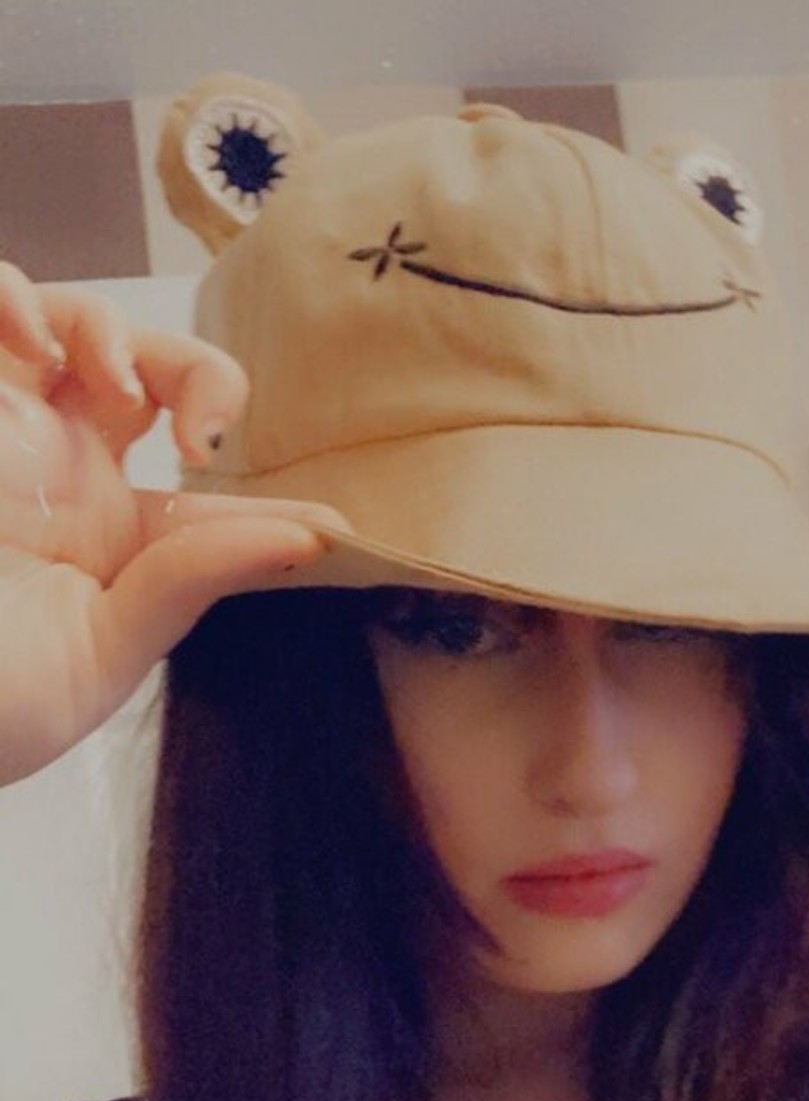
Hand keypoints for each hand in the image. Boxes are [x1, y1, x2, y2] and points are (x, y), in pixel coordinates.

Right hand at [0, 261, 337, 785]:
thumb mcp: (103, 653)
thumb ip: (191, 584)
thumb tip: (306, 542)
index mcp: (110, 537)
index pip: (206, 500)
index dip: (274, 506)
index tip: (334, 533)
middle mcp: (62, 470)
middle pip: (153, 375)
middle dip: (199, 376)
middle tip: (202, 436)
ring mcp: (8, 429)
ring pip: (74, 323)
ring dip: (108, 329)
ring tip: (113, 381)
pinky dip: (12, 297)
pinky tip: (30, 338)